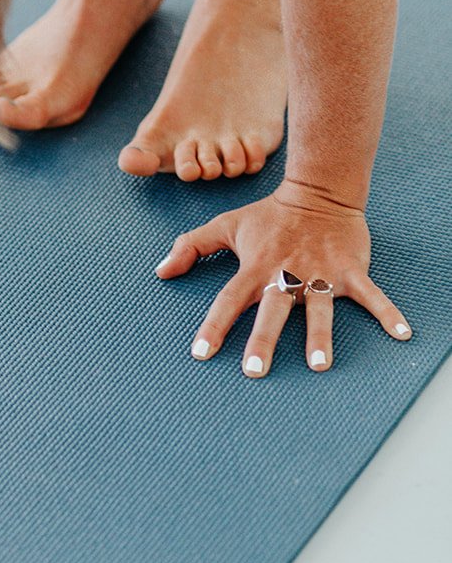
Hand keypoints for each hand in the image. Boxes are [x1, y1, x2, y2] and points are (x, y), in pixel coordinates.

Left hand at [155, 179, 412, 376]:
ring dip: (319, 336)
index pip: (230, 299)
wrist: (318, 190)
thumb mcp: (226, 225)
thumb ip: (191, 246)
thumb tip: (160, 270)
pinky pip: (371, 294)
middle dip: (263, 340)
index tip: (201, 353)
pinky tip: (401, 334)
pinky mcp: (350, 270)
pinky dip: (388, 312)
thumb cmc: (269, 215)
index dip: (214, 325)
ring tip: (319, 365)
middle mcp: (286, 273)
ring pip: (319, 308)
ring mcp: (320, 273)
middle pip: (272, 310)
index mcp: (256, 266)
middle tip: (254, 371)